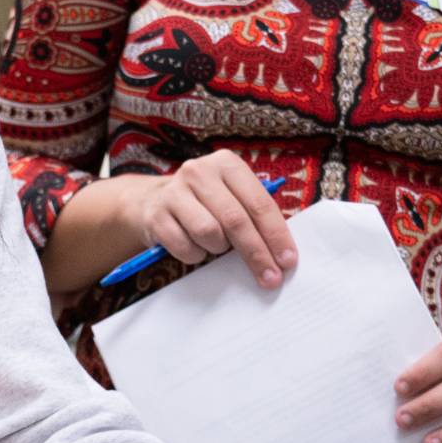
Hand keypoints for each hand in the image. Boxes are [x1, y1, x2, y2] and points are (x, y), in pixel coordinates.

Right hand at [130, 154, 294, 287]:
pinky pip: (185, 247)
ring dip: (218, 248)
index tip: (288, 260)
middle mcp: (199, 172)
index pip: (259, 202)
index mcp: (226, 164)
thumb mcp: (231, 196)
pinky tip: (194, 247)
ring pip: (209, 233)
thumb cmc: (205, 204)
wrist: (153, 202)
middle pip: (236, 220)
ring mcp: (174, 192)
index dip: (276, 234)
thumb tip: (282, 252)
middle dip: (256, 253)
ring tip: (215, 245)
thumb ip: (255, 214)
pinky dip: (195, 255)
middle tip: (270, 278)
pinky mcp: (156, 215)